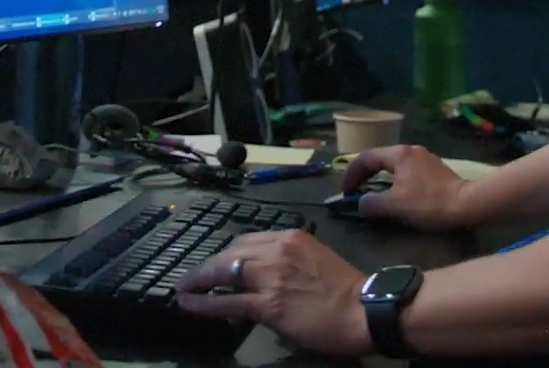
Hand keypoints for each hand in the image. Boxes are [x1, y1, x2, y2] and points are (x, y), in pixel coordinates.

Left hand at [174, 230, 370, 355]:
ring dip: (199, 280)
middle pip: (231, 252)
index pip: (248, 241)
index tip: (219, 264)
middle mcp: (276, 250)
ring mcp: (270, 277)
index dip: (229, 254)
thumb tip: (267, 276)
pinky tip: (187, 303)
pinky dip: (203, 302)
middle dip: (210, 265)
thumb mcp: (316, 259)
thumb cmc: (346, 289)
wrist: (364, 310)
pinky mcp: (267, 304)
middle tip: (195, 276)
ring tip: (183, 288)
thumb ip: (289, 261)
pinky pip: (226, 301)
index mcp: (290, 237)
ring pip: (223, 272)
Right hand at [342, 145, 473, 229]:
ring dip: (380, 178)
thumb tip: (361, 203)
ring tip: (374, 193)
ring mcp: (425, 157)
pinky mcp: (435, 169)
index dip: (351, 174)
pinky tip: (398, 194)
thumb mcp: (394, 206)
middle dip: (365, 174)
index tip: (345, 191)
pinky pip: (407, 171)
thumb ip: (371, 203)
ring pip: (394, 165)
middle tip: (356, 191)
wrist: (467, 204)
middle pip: (380, 158)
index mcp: (398, 154)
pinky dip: (396, 180)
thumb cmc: (428, 203)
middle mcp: (410, 150)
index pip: (365, 158)